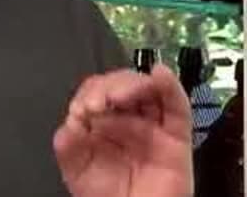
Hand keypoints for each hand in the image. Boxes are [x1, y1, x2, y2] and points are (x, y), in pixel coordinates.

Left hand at [53, 64, 193, 196]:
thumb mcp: (77, 171)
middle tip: (98, 103)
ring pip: (149, 89)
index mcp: (105, 123)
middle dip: (109, 87)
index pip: (98, 91)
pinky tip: (159, 75)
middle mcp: (130, 120)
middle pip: (123, 85)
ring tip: (119, 97)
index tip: (82, 109)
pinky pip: (177, 105)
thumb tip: (70, 122)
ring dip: (133, 84)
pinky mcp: (177, 135)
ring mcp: (154, 125)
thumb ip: (69, 145)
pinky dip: (170, 85)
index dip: (90, 93)